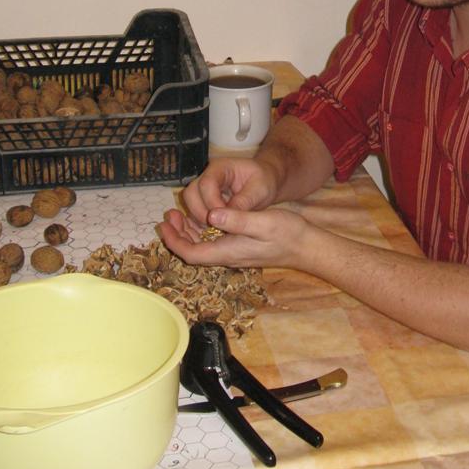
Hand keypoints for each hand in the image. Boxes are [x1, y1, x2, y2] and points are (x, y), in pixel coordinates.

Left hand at [158, 204, 310, 270]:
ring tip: (177, 214)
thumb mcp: (263, 222)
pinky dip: (201, 229)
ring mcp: (233, 251)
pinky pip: (213, 240)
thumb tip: (212, 215)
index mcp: (228, 251)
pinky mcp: (239, 246)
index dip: (174, 241)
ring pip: (202, 245)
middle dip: (177, 235)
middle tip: (167, 215)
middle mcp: (227, 254)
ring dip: (187, 232)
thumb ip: (238, 219)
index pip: (192, 253)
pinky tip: (201, 217)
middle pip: (193, 250)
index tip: (163, 226)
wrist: (304, 245)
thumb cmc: (286, 233)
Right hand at [178, 156, 279, 227]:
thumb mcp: (260, 189)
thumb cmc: (264, 181)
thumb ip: (244, 201)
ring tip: (219, 229)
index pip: (207, 184)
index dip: (212, 203)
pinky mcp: (204, 199)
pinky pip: (194, 211)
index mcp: (221, 167)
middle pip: (191, 193)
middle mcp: (208, 175)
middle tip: (218, 227)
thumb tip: (226, 217)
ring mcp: (203, 187)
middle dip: (201, 213)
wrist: (265, 181)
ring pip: (190, 203)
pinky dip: (201, 221)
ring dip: (200, 219)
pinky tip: (216, 229)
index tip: (225, 218)